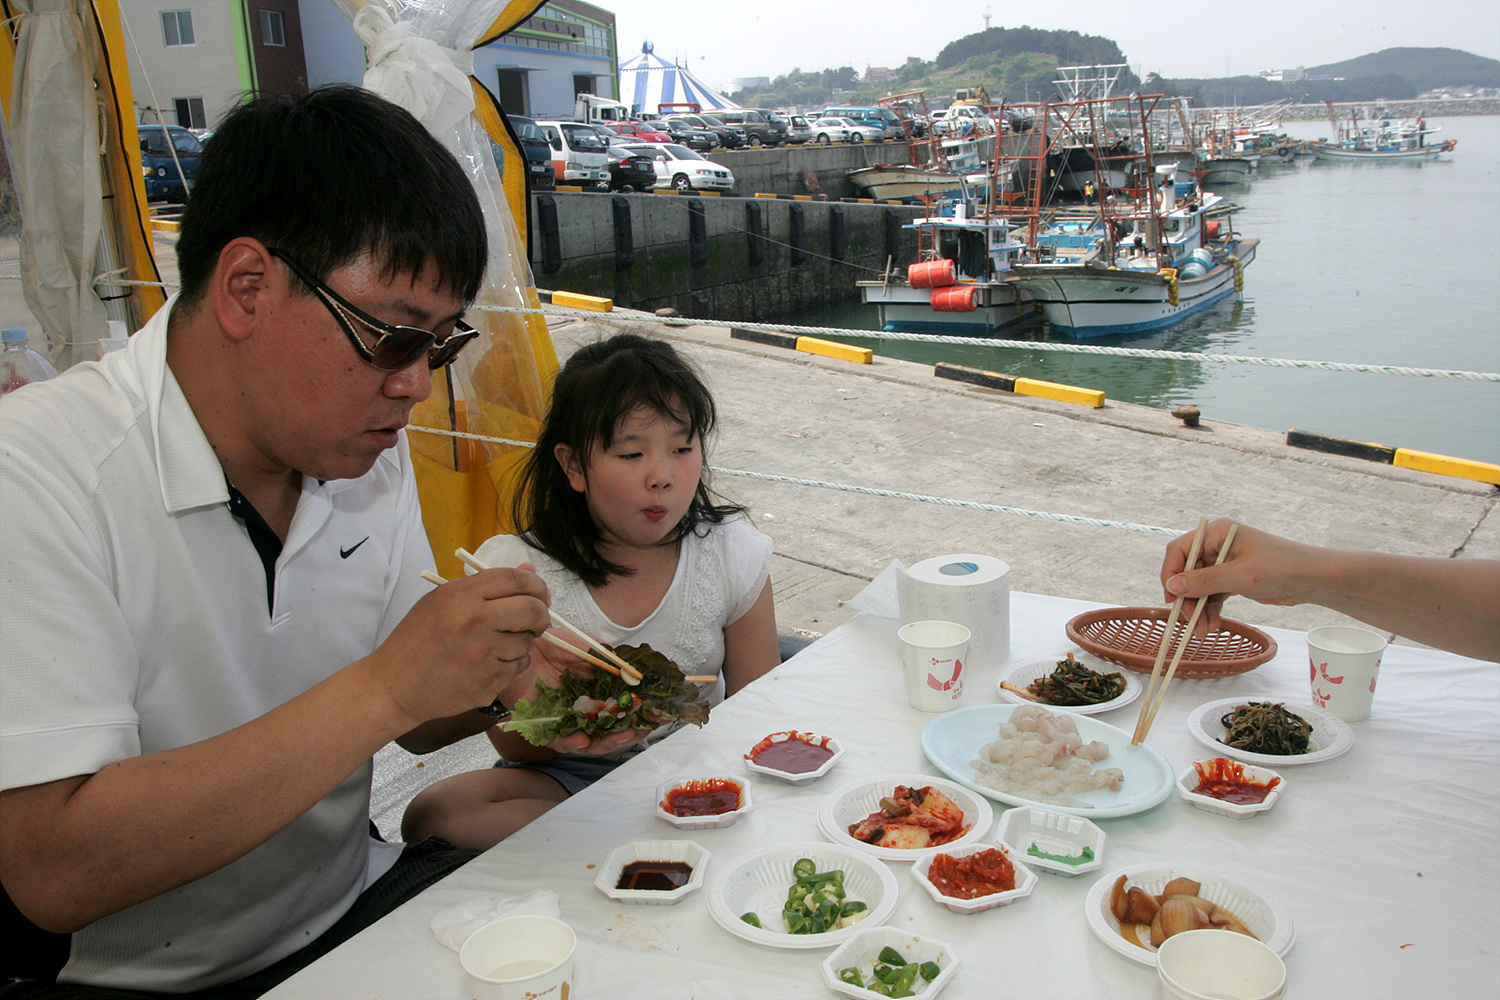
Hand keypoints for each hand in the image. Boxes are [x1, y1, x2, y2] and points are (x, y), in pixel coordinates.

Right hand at [369, 567, 550, 726]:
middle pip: (532, 609)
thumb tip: (529, 570)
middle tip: (535, 620)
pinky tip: (486, 665)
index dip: (537, 584)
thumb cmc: (417, 640)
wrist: (394, 684)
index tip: (540, 594)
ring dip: (521, 643)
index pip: (516, 579)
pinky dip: (510, 665)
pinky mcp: (487, 682)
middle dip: (541, 614)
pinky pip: (517, 667)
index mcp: (460, 595)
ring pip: (527, 642)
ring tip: (495, 646)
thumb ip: (486, 586)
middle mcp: (473, 621)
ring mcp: (482, 654)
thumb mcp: (442, 601)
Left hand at [509, 635, 652, 754]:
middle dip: (631, 732)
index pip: (625, 708)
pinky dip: (572, 742)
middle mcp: (586, 710)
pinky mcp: (546, 729)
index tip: (660, 714)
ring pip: (592, 741)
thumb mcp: (582, 645)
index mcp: (598, 692)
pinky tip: (582, 738)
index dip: (642, 713)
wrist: (519, 649)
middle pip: (613, 730)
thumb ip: (604, 655)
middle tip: (644, 729)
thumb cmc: (550, 647)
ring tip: (621, 735)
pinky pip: (561, 742)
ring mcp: (568, 721)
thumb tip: (629, 666)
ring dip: (608, 741)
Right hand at [1160, 519, 1316, 631]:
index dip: (1171, 573)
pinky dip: (1210, 610)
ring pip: (1199, 586)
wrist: (1313, 579)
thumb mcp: (1241, 576)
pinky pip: (1212, 594)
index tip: (1171, 597)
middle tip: (1190, 621)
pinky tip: (1212, 625)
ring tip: (1203, 631)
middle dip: (1187, 598)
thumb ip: (1205, 581)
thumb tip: (1172, 586)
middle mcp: (1217, 545)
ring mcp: (1224, 562)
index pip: (1180, 550)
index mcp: (1217, 533)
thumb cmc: (1281, 568)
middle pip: (1187, 571)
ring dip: (1198, 609)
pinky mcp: (1233, 578)